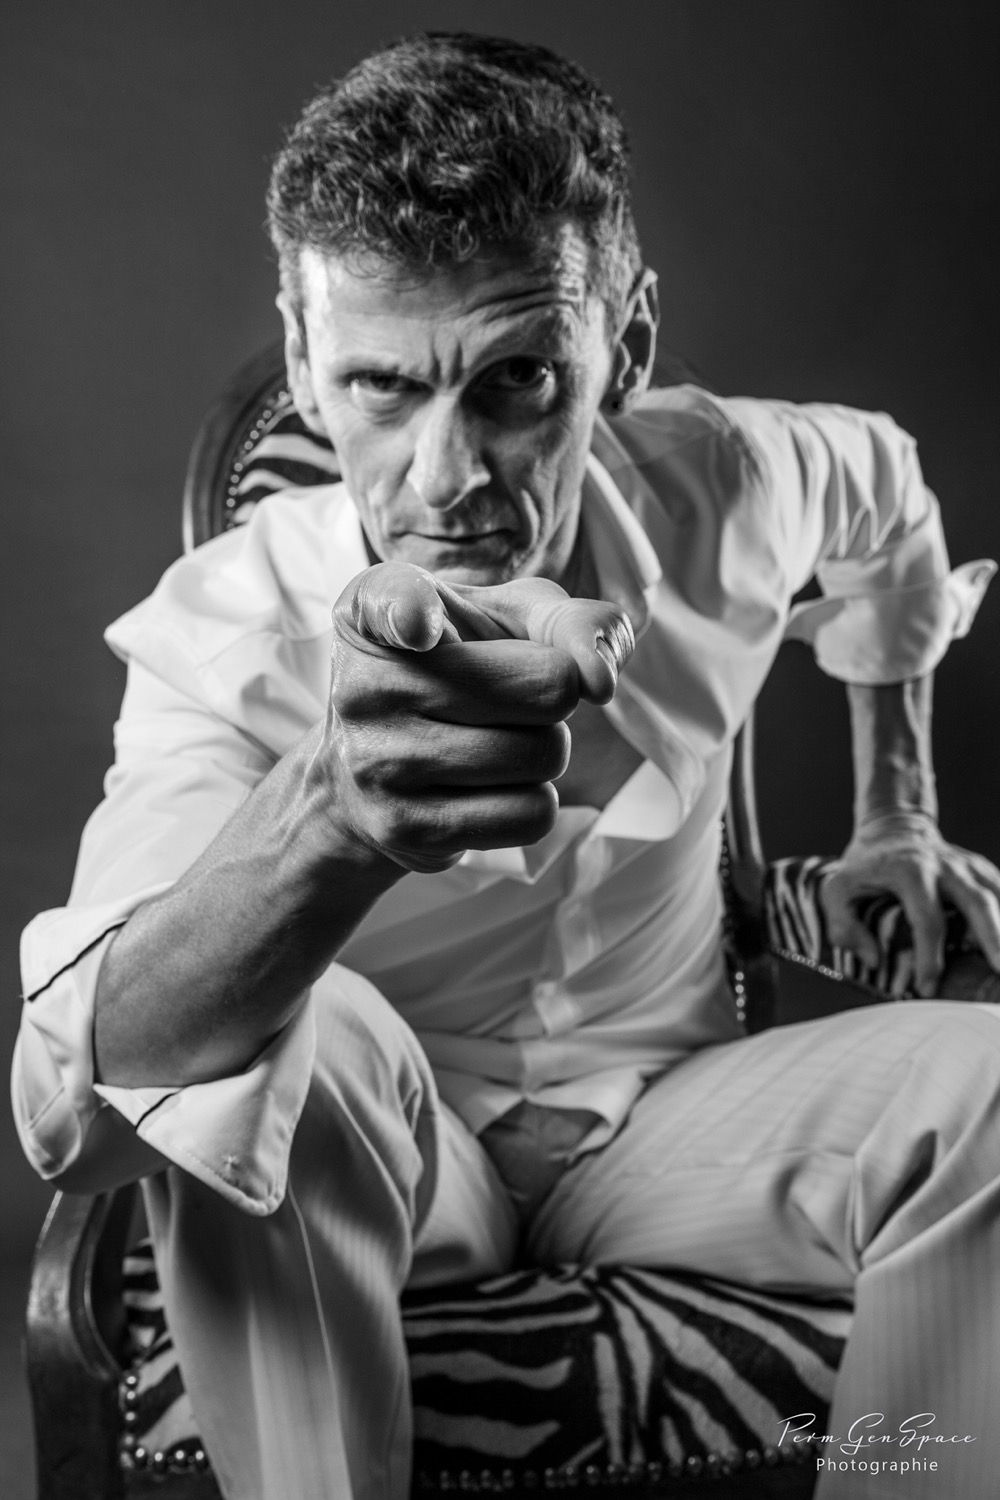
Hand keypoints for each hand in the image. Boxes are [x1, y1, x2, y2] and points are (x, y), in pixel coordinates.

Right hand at [316, 561, 634, 873]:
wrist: (370, 776)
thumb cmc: (458, 673)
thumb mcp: (507, 621)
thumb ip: (569, 623)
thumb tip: (600, 680)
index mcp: (372, 610)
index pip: (393, 601)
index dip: (412, 610)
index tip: (419, 625)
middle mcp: (363, 684)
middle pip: (547, 688)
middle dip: (554, 696)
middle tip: (506, 700)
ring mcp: (376, 761)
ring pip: (545, 755)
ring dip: (546, 750)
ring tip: (491, 743)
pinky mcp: (404, 827)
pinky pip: (532, 814)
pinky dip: (532, 802)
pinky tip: (484, 790)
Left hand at [819, 812, 999, 994]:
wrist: (892, 828)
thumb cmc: (865, 866)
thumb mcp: (838, 888)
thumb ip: (843, 925)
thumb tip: (872, 960)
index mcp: (908, 870)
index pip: (926, 920)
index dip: (928, 957)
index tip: (927, 988)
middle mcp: (944, 865)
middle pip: (976, 901)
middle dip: (992, 936)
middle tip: (999, 969)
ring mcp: (967, 865)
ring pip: (995, 894)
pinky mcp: (980, 868)